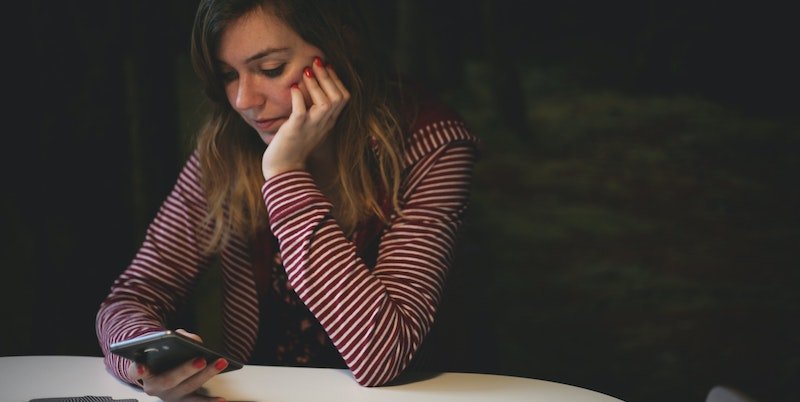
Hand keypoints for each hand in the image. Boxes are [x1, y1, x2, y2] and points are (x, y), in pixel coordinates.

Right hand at [127, 329, 228, 401]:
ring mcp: (168, 395)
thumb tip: (194, 340)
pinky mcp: (182, 400)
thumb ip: (175, 337)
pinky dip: (209, 401)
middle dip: (186, 370)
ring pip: (186, 389)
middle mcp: (153, 386)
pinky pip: (196, 401)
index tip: (141, 367)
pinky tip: (221, 399)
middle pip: (169, 380)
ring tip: (220, 364)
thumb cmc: (158, 352)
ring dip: (205, 376)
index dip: (138, 369)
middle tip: (201, 360)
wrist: (156, 369)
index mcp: (142, 371)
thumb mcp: (162, 341)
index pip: (136, 371)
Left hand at [261, 57, 349, 179]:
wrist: (284, 169)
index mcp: (329, 122)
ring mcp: (311, 127)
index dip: (337, 80)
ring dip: (316, 84)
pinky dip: (299, 98)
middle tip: (317, 60)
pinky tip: (293, 88)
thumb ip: (312, 110)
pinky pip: (301, 111)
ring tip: (305, 71)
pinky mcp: (296, 130)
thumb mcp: (309, 126)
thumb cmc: (293, 146)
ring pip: (326, 102)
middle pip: (338, 97)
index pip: (344, 98)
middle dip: (328, 76)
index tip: (327, 66)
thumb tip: (307, 88)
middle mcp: (324, 124)